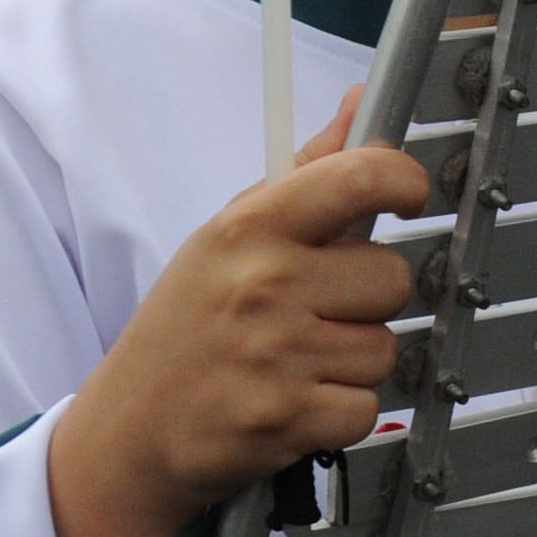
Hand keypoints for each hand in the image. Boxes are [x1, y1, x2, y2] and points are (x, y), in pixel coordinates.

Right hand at [46, 95, 428, 536]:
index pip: (358, 178)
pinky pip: (366, 408)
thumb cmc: (185, 328)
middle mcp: (264, 285)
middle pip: (392, 277)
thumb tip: (359, 105)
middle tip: (316, 313)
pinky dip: (338, 415)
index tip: (407, 194)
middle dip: (366, 300)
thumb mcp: (227, 239)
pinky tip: (294, 405)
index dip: (402, 180)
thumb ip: (304, 175)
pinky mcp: (287, 420)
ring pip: (385, 348)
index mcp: (249, 229)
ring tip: (296, 364)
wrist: (129, 431)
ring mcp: (276, 355)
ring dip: (351, 362)